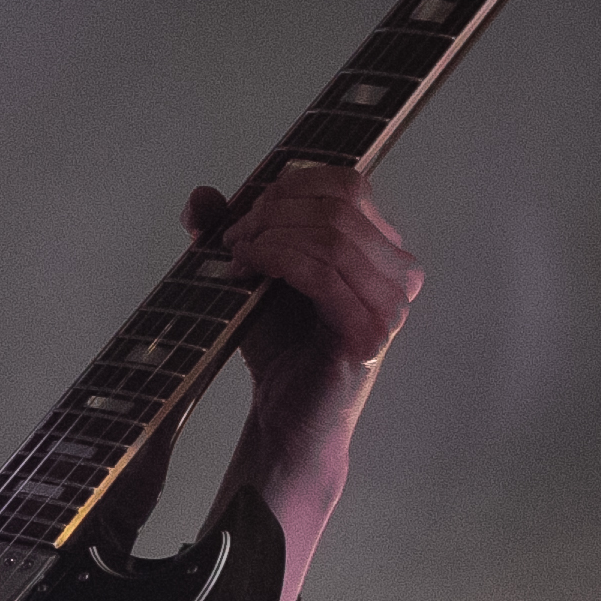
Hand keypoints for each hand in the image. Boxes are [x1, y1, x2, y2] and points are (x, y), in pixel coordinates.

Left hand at [185, 164, 420, 397]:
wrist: (284, 414)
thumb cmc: (280, 346)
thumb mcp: (253, 274)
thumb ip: (233, 231)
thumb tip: (201, 196)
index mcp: (382, 249)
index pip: (348, 186)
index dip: (290, 188)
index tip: (245, 217)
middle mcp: (399, 273)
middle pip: (339, 207)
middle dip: (274, 213)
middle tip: (233, 239)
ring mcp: (389, 304)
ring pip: (332, 236)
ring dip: (272, 237)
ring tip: (238, 258)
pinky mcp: (368, 332)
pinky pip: (324, 273)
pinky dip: (278, 260)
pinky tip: (248, 271)